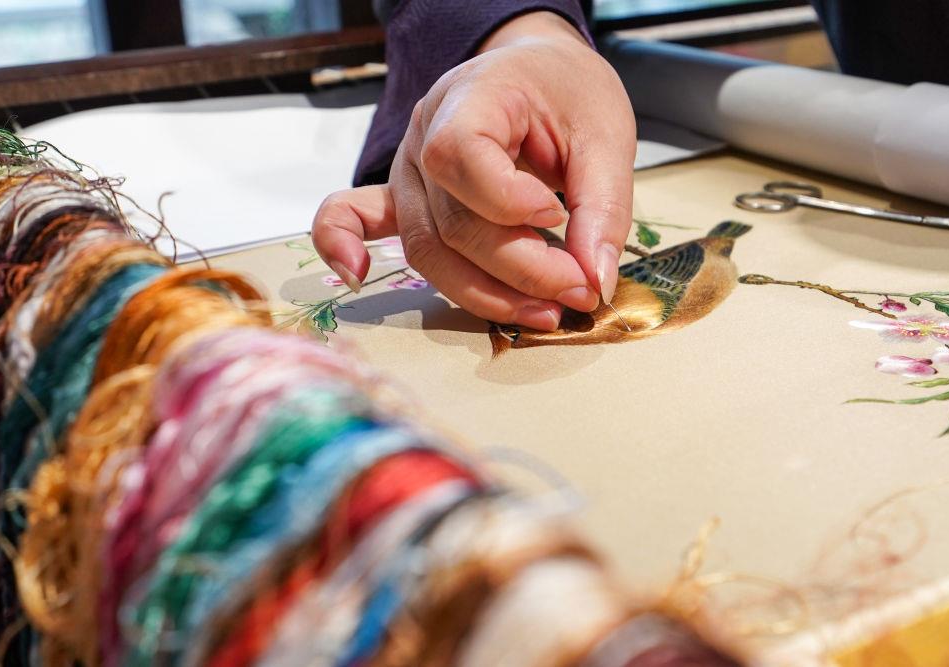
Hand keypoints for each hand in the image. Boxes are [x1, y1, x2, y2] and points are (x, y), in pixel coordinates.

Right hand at [313, 11, 635, 330]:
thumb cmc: (567, 96)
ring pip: (427, 248)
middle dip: (521, 270)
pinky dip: (341, 246)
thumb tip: (595, 283)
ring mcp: (407, 169)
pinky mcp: (403, 196)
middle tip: (581, 291)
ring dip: (484, 293)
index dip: (509, 202)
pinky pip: (356, 217)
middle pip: (452, 225)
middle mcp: (424, 135)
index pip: (461, 155)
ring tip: (544, 313)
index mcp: (473, 97)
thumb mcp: (606, 139)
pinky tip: (356, 274)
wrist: (539, 75)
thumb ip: (602, 210)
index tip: (559, 215)